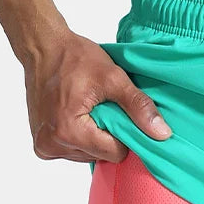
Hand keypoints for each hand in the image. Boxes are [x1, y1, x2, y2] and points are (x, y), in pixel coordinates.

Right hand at [23, 29, 171, 162]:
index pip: (114, 153)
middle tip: (102, 106)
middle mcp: (52, 144)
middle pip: (101, 155)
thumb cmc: (74, 58)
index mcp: (69, 131)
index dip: (124, 133)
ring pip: (88, 155)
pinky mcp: (41, 143)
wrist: (43, 47)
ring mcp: (44, 146)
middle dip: (107, 134)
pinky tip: (78, 114)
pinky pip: (73, 150)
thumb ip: (138, 106)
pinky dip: (81, 136)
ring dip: (94, 136)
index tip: (120, 112)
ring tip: (89, 108)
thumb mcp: (113, 78)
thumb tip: (162, 133)